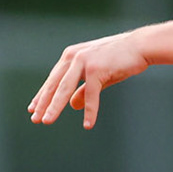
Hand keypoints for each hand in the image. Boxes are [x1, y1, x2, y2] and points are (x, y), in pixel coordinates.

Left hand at [28, 32, 148, 128]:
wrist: (140, 47)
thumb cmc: (119, 60)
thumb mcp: (97, 75)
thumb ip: (82, 89)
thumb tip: (72, 106)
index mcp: (71, 56)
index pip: (53, 79)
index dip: (42, 95)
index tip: (32, 109)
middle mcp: (74, 57)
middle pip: (54, 85)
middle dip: (44, 103)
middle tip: (35, 119)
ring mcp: (84, 62)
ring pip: (65, 89)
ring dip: (55, 107)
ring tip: (47, 121)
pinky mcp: (96, 69)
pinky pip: (91, 94)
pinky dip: (90, 110)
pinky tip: (88, 125)